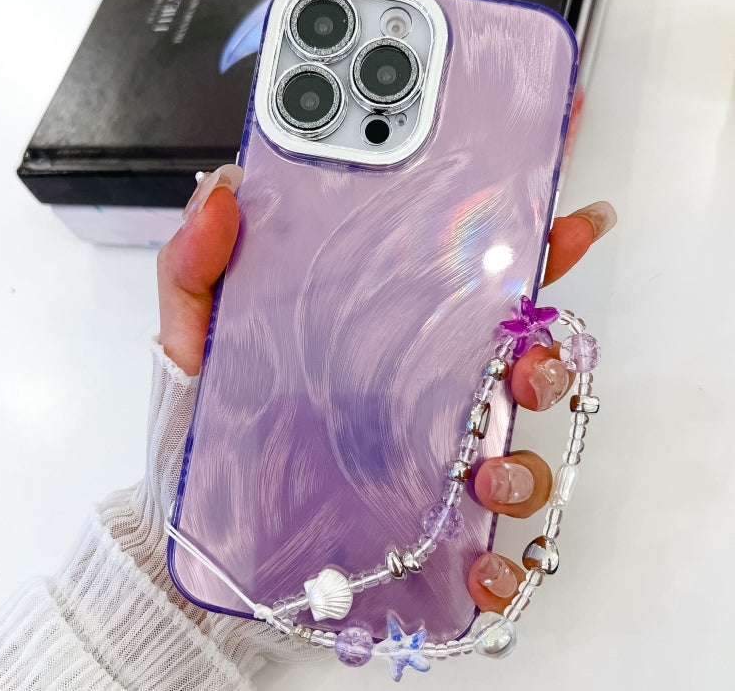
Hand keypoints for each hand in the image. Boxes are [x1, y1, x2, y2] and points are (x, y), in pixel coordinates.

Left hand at [157, 165, 616, 613]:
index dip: (529, 252)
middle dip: (544, 361)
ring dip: (525, 463)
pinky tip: (484, 569)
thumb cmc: (202, 418)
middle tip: (526, 363)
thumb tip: (225, 193)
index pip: (471, 286)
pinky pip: (488, 550)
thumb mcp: (195, 333)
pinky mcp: (423, 532)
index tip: (568, 226)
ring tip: (489, 475)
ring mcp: (429, 464)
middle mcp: (423, 394)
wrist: (193, 522)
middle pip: (518, 367)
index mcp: (387, 336)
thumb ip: (200, 264)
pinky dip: (504, 566)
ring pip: (517, 455)